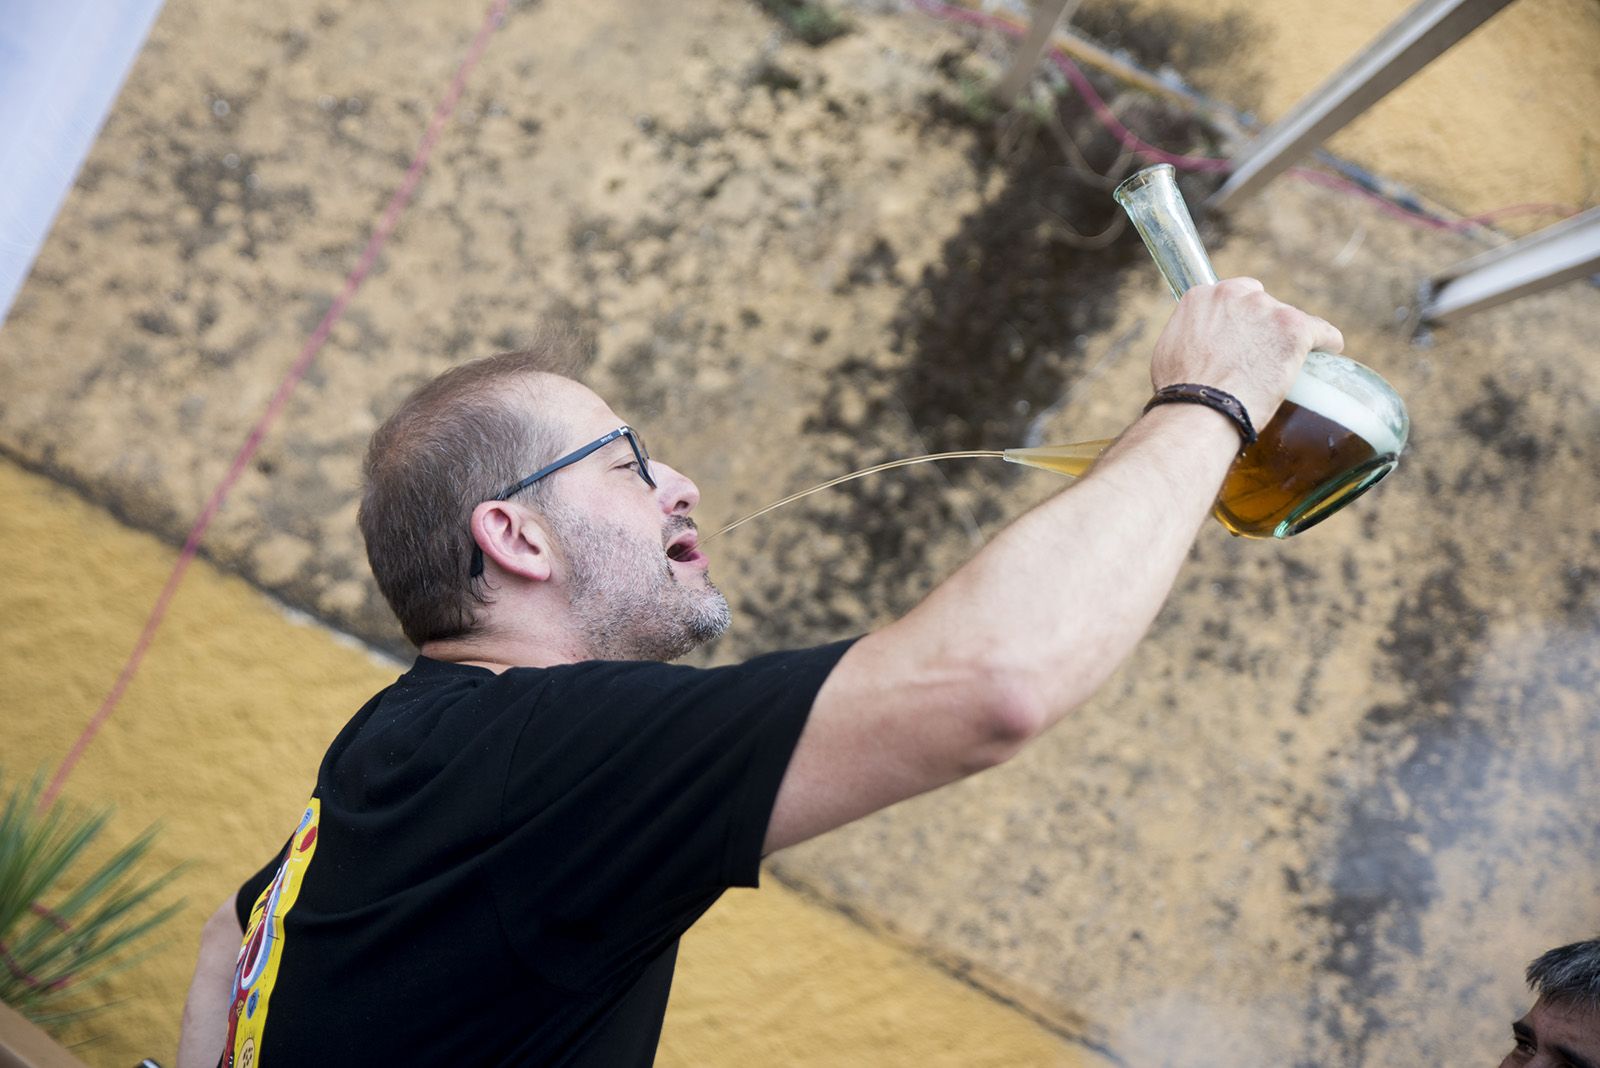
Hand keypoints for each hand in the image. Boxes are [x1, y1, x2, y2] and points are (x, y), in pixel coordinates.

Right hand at [1149, 277, 1344, 429]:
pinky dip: (1326, 343)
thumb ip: (1190, 335)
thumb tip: (1198, 346)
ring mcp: (1267, 310)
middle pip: (1262, 303)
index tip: (1240, 339)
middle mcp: (1235, 294)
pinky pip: (1323, 333)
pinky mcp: (1295, 329)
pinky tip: (1328, 353)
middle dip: (1262, 326)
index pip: (1232, 296)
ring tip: (1281, 371)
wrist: (1200, 411)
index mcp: (1202, 296)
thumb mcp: (1170, 350)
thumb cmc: (1180, 393)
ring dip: (1286, 341)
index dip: (1237, 321)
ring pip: (1289, 321)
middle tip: (1258, 357)